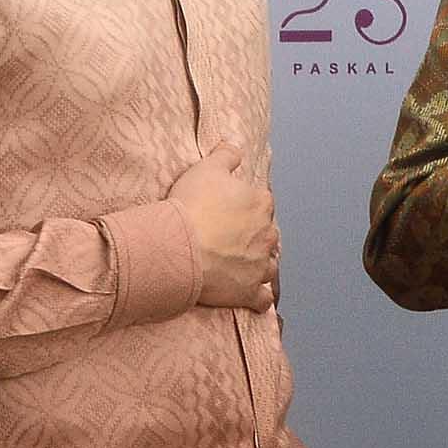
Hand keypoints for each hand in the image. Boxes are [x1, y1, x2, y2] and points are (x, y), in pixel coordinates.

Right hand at [167, 143, 279, 310]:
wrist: (179, 248)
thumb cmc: (191, 207)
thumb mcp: (206, 169)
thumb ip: (225, 156)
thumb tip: (234, 147)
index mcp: (261, 204)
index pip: (262, 203)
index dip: (246, 208)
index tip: (232, 213)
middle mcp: (267, 235)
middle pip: (267, 235)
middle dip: (255, 238)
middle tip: (232, 241)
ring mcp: (260, 265)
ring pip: (269, 266)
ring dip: (260, 266)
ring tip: (242, 267)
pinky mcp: (249, 291)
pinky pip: (263, 299)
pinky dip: (260, 299)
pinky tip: (255, 299)